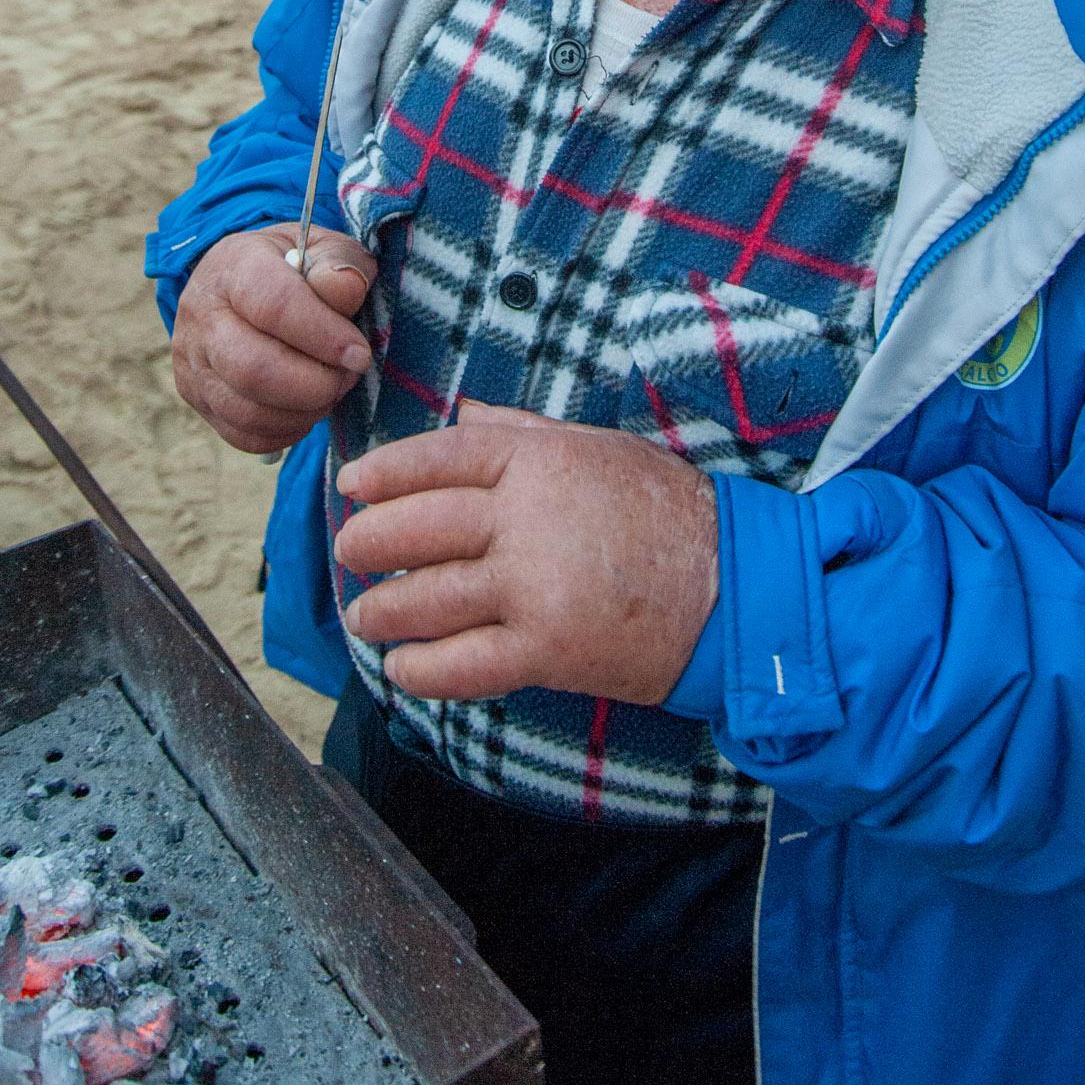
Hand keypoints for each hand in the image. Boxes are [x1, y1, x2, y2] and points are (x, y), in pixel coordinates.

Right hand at [172, 225, 375, 454]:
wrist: (241, 283)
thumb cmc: (292, 267)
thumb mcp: (321, 248)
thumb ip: (340, 262)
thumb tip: (346, 288)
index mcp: (233, 267)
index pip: (274, 305)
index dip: (323, 336)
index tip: (358, 354)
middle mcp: (202, 315)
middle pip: (253, 368)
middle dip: (314, 384)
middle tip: (348, 376)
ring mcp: (192, 361)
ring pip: (246, 410)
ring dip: (303, 411)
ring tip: (331, 390)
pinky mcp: (197, 398)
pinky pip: (243, 434)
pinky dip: (285, 431)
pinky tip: (306, 408)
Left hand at [335, 401, 717, 704]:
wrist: (734, 586)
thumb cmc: (669, 511)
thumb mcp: (599, 448)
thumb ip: (525, 433)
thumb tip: (468, 415)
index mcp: (540, 460)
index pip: (441, 456)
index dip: (387, 471)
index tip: (352, 486)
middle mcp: (528, 518)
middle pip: (420, 526)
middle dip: (370, 542)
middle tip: (350, 552)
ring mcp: (534, 585)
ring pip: (429, 597)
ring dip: (384, 611)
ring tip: (366, 617)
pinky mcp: (547, 649)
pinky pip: (463, 663)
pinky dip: (422, 669)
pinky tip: (403, 668)